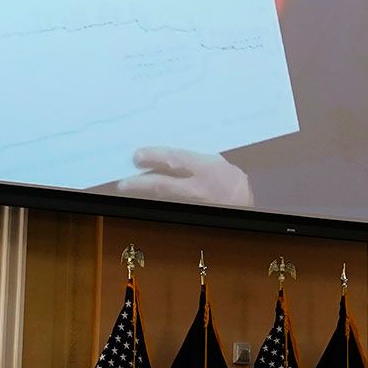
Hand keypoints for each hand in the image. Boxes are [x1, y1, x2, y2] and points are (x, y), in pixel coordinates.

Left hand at [113, 147, 252, 206]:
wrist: (244, 206)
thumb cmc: (232, 181)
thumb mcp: (217, 162)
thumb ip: (194, 157)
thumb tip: (170, 155)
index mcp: (206, 169)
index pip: (175, 160)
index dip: (153, 157)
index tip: (137, 155)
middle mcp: (197, 187)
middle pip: (162, 185)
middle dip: (140, 183)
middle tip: (123, 182)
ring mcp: (193, 202)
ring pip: (162, 196)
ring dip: (144, 191)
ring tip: (128, 186)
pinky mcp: (190, 211)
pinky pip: (169, 202)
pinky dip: (156, 197)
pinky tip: (146, 194)